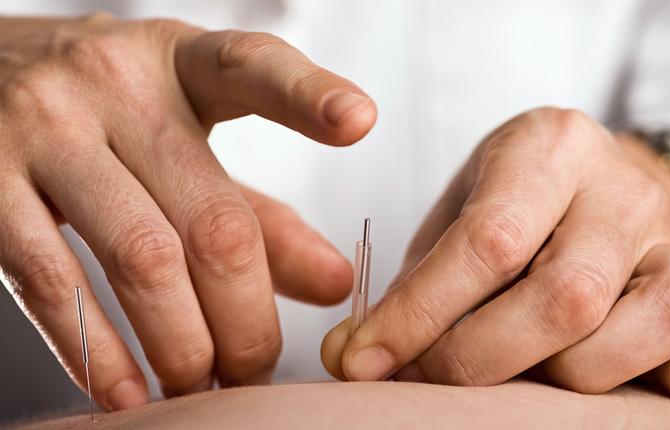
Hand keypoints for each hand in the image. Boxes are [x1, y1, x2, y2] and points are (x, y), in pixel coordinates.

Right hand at [0, 13, 375, 409]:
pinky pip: (52, 281)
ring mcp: (42, 128)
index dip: (308, 94)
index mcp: (179, 64)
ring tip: (204, 389)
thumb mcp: (184, 141)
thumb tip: (337, 284)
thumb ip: (261, 214)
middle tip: (258, 370)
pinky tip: (128, 393)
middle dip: (247, 317)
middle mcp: (114, 83)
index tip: (360, 122)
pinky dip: (99, 350)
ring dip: (183, 343)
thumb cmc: (102, 120)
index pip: (251, 65)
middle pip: (214, 219)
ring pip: (143, 257)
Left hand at [321, 107, 669, 403]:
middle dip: (478, 360)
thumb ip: (417, 284)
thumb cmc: (512, 207)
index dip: (417, 315)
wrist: (595, 188)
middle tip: (424, 378)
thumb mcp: (457, 218)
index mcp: (551, 147)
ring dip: (562, 378)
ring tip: (514, 371)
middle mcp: (624, 191)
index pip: (487, 241)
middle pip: (565, 298)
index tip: (361, 362)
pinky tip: (619, 376)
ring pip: (643, 332)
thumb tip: (354, 360)